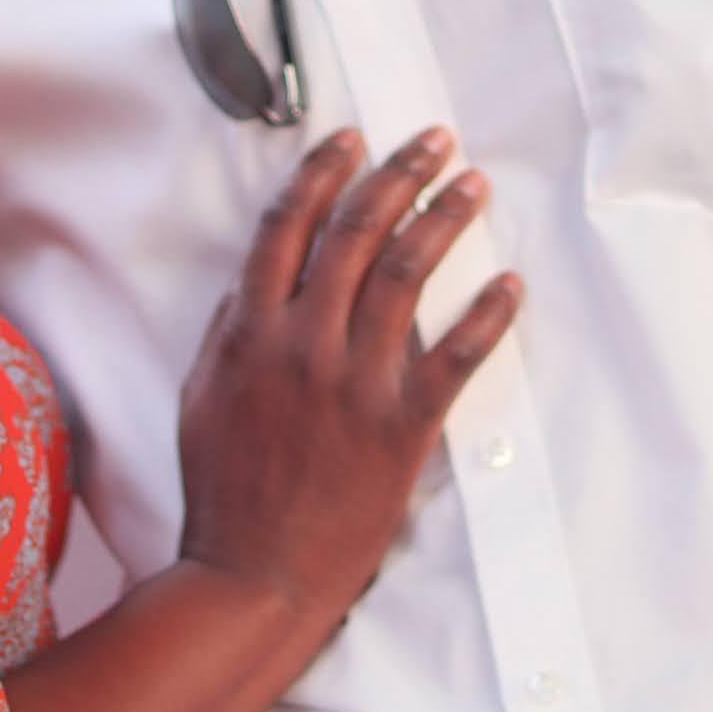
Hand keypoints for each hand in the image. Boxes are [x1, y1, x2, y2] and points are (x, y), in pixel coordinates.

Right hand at [173, 128, 523, 642]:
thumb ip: (229, 331)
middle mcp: (304, 344)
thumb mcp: (203, 396)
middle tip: (434, 138)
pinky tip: (510, 284)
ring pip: (405, 277)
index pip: (287, 229)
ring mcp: (355, 383)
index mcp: (251, 332)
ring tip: (473, 185)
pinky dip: (485, 316)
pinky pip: (454, 357)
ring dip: (444, 221)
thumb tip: (256, 278)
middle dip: (397, 175)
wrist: (254, 573)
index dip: (322, 174)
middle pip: (355, 234)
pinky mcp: (401, 425)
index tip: (352, 138)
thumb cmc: (224, 489)